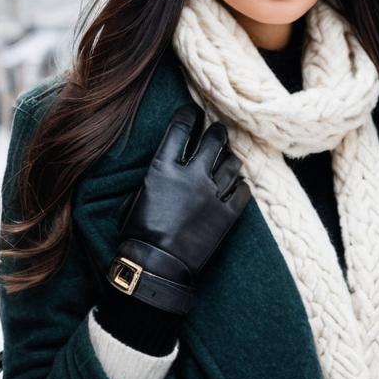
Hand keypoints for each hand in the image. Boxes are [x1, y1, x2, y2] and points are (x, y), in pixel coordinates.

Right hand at [107, 103, 251, 313]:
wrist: (157, 267)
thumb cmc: (138, 235)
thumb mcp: (136, 197)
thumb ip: (153, 178)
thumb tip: (161, 171)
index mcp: (163, 168)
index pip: (180, 129)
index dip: (189, 115)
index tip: (194, 112)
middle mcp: (191, 174)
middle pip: (213, 140)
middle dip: (217, 132)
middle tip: (218, 131)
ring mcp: (212, 193)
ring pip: (232, 164)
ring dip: (230, 158)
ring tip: (229, 158)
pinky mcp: (227, 214)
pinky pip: (242, 192)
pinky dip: (241, 187)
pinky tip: (238, 186)